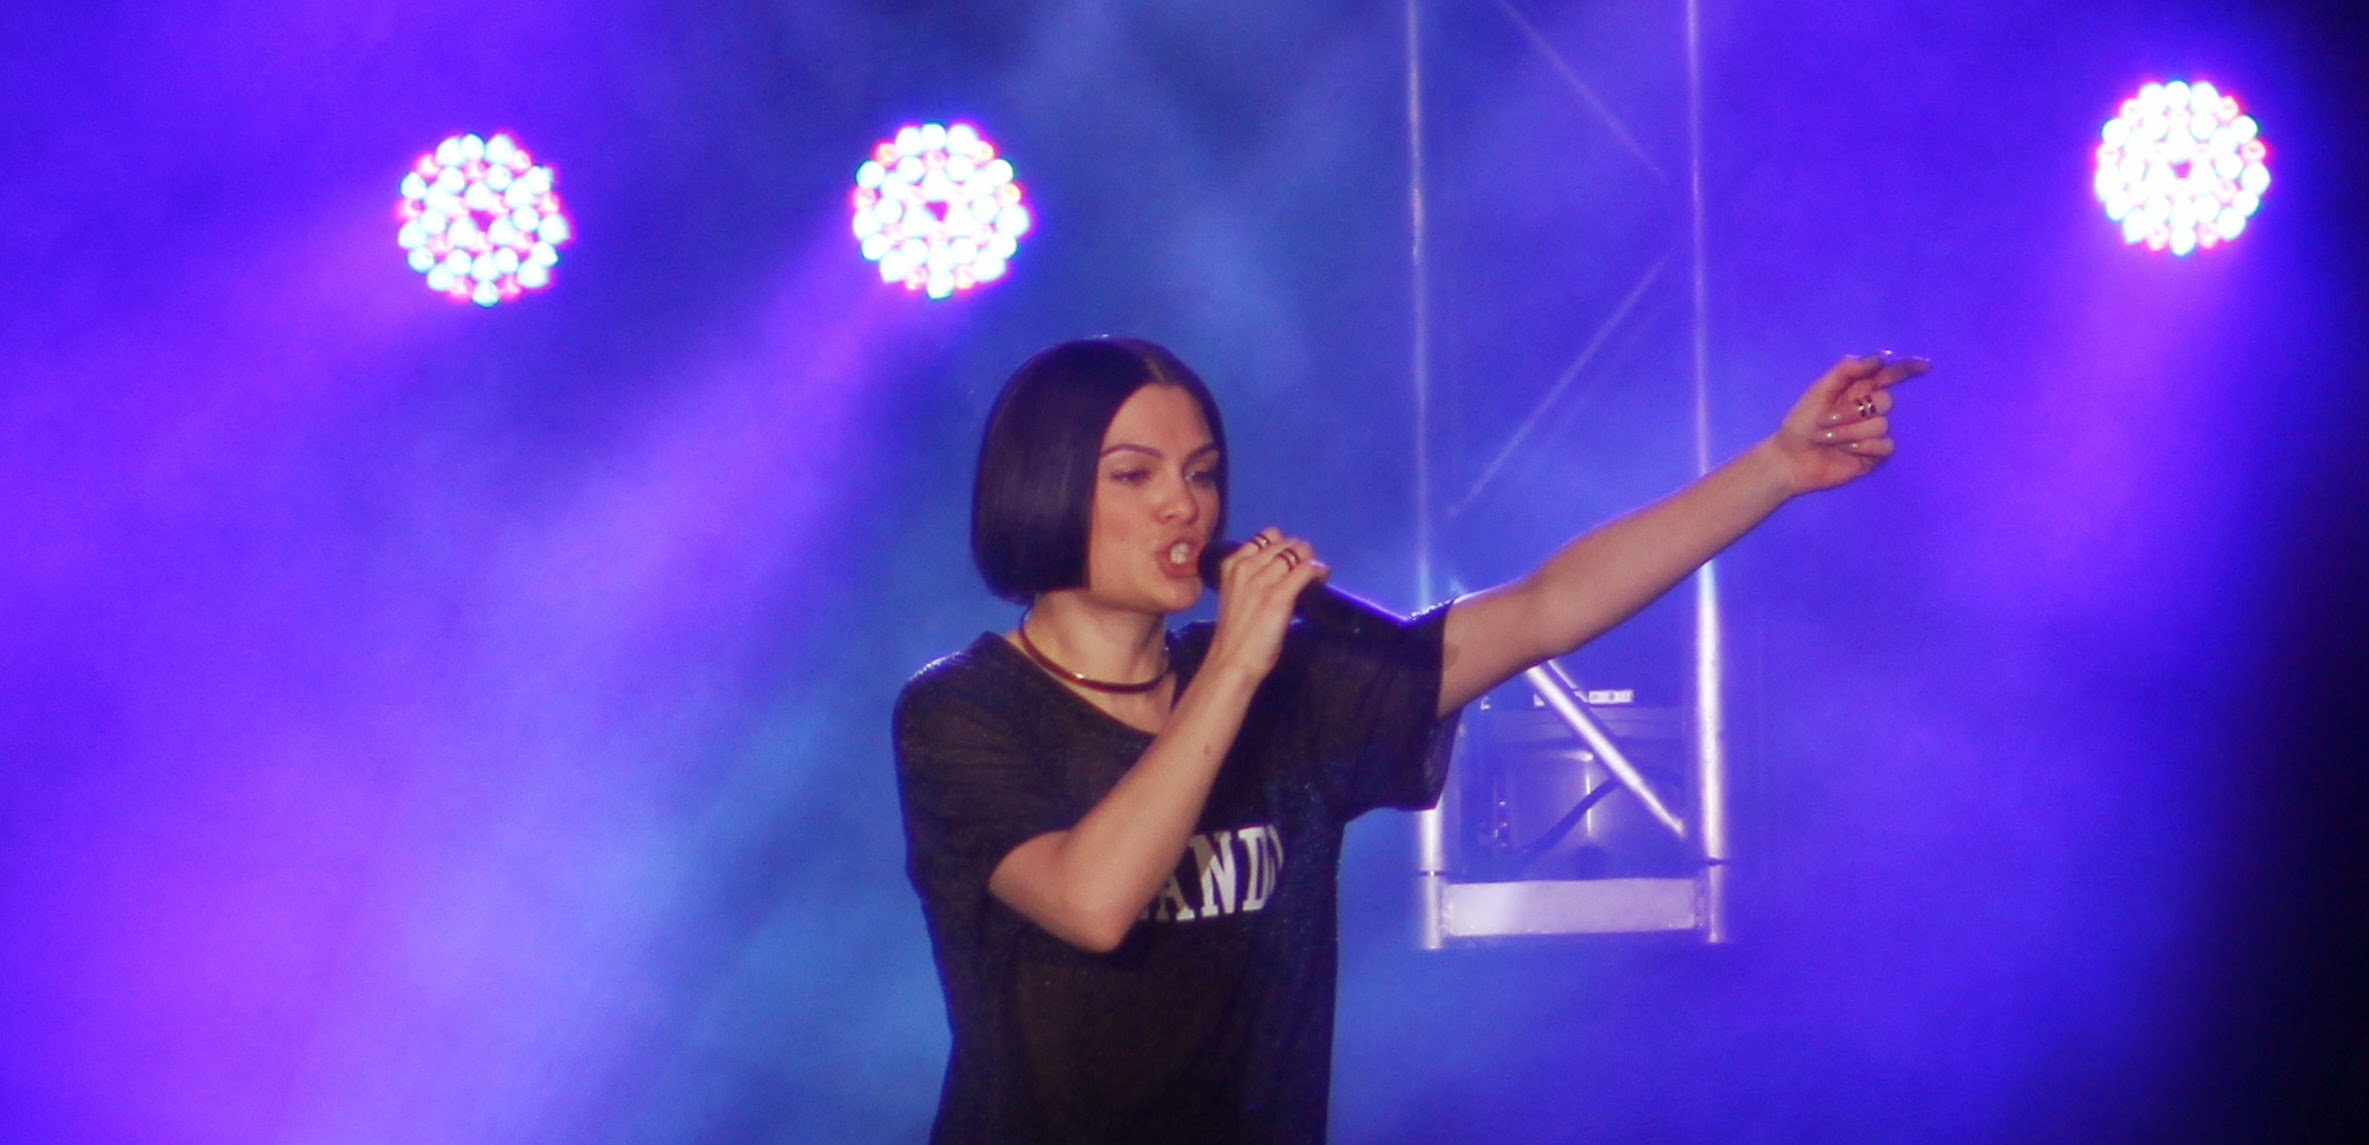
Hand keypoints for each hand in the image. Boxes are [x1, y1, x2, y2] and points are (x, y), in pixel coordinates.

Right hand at [1203, 527, 1326, 680]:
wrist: (1232, 660)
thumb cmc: (1236, 634)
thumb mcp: (1236, 595)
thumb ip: (1252, 578)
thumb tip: (1283, 569)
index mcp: (1232, 565)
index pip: (1266, 536)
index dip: (1285, 545)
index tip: (1292, 560)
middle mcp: (1246, 567)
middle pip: (1285, 543)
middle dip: (1300, 553)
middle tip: (1308, 569)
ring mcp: (1263, 580)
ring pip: (1297, 552)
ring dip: (1311, 561)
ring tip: (1316, 575)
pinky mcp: (1279, 596)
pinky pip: (1306, 570)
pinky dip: (1318, 571)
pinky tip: (1322, 578)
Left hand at [1767, 352, 1929, 493]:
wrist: (1791, 459)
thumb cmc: (1800, 423)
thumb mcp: (1819, 390)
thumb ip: (1846, 370)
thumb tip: (1879, 358)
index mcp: (1857, 390)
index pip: (1888, 375)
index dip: (1907, 369)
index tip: (1925, 365)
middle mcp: (1868, 409)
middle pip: (1885, 401)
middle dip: (1853, 412)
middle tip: (1826, 421)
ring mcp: (1873, 432)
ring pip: (1882, 425)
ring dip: (1849, 432)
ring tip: (1827, 439)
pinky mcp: (1875, 454)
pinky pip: (1885, 445)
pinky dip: (1863, 448)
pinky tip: (1846, 452)